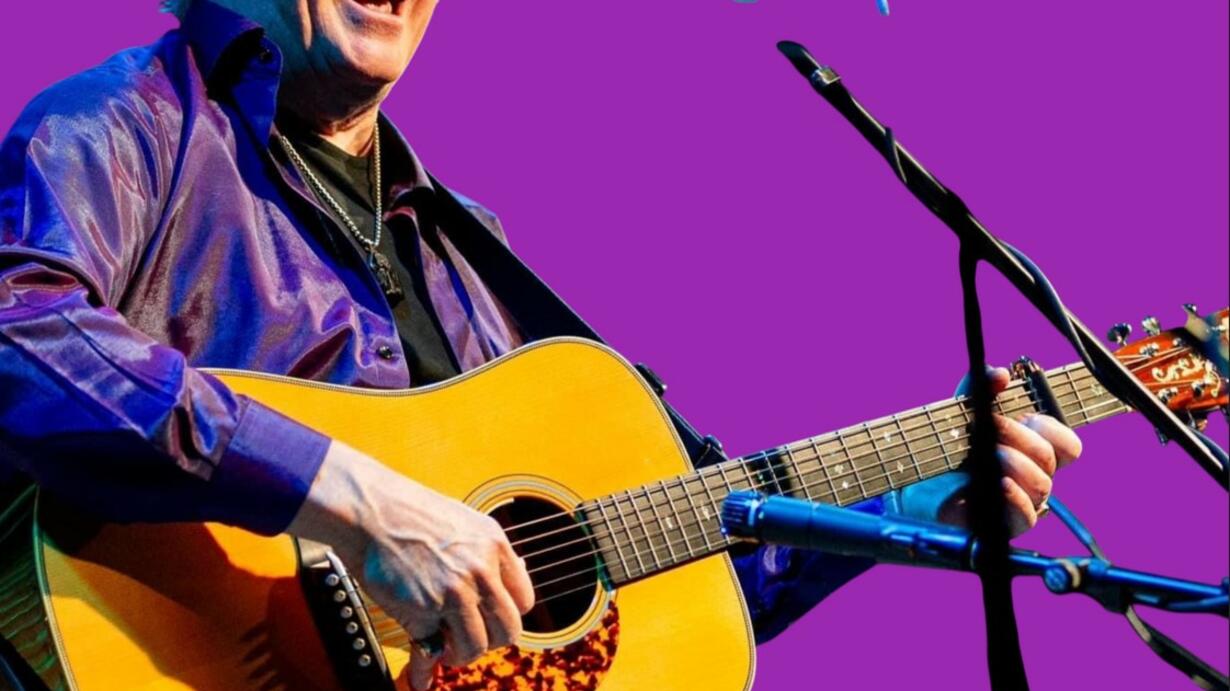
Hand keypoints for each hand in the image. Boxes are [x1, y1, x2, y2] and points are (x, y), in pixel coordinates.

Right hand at [288, 441, 535, 689]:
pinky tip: (423, 669)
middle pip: (509, 630)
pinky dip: (425, 666)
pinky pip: (431, 649)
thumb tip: (517, 572)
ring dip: (461, 654)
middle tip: (471, 638)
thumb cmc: (412, 513)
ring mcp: (453, 593)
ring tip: (446, 648)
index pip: (525, 601)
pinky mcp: (423, 610)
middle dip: (491, 641)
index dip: (507, 615)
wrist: (371, 510)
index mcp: (495, 546)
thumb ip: (490, 552)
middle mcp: (480, 571)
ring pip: (476, 646)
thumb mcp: (467, 522)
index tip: (492, 619)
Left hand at [900, 367, 1082, 536]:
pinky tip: (999, 483)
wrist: (918, 482)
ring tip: (988, 453)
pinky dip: (1016, 497)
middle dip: (1020, 437)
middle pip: (1049, 459)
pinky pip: (1027, 515)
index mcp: (1032, 450)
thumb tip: (1000, 374)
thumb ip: (980, 386)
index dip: (1053, 429)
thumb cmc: (948, 446)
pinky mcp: (1005, 524)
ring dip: (1015, 463)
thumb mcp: (962, 409)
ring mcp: (1021, 501)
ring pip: (1041, 485)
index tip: (1027, 417)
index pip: (1068, 446)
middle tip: (992, 425)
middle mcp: (1032, 476)